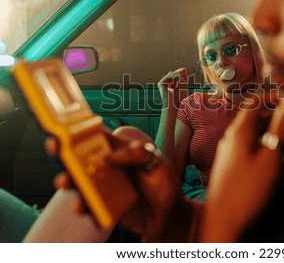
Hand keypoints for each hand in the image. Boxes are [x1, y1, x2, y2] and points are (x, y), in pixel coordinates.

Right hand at [47, 128, 191, 241]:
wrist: (170, 217)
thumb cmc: (164, 185)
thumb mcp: (158, 163)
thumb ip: (139, 154)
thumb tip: (111, 156)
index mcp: (121, 152)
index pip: (100, 137)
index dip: (83, 129)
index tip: (68, 125)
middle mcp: (109, 167)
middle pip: (83, 157)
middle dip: (66, 151)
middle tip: (55, 147)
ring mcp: (104, 187)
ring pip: (80, 182)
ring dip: (69, 180)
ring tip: (65, 182)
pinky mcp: (103, 207)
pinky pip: (88, 205)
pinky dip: (82, 205)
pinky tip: (81, 206)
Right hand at [157, 67, 187, 108]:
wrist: (173, 104)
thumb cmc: (179, 96)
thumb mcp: (183, 85)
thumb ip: (184, 77)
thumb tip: (184, 68)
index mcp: (170, 85)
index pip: (176, 77)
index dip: (180, 74)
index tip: (185, 70)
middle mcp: (165, 84)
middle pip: (173, 75)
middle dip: (179, 73)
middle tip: (184, 69)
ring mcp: (162, 84)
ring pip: (170, 75)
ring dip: (176, 74)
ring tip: (181, 73)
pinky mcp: (160, 84)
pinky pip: (167, 77)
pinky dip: (173, 75)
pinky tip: (177, 75)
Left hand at [200, 94, 283, 241]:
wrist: (224, 225)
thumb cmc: (247, 191)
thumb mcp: (270, 157)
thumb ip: (281, 127)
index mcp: (240, 131)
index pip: (257, 102)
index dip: (278, 98)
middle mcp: (238, 139)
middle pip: (267, 121)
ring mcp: (240, 156)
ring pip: (269, 140)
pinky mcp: (244, 171)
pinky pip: (266, 159)